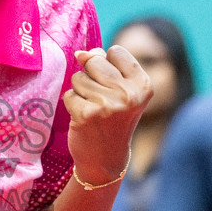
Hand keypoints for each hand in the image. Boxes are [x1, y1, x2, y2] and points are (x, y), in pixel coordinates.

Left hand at [63, 46, 152, 184]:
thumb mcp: (120, 91)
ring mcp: (108, 105)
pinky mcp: (86, 114)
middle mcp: (129, 95)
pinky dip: (71, 104)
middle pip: (94, 61)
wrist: (105, 159)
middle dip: (90, 76)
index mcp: (143, 85)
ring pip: (78, 77)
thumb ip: (105, 65)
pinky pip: (68, 94)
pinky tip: (83, 117)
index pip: (115, 51)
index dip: (107, 64)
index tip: (112, 85)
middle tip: (99, 99)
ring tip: (92, 109)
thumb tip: (81, 54)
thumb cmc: (112, 119)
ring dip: (80, 91)